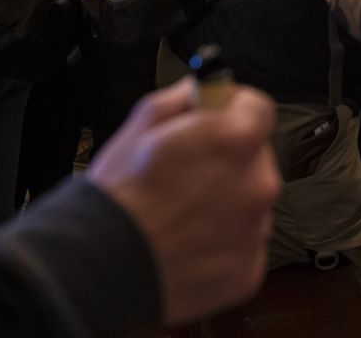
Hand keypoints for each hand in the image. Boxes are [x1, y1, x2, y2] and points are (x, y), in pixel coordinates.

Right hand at [87, 78, 280, 326]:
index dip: (233, 109)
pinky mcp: (248, 271)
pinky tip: (187, 245)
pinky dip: (222, 245)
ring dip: (227, 204)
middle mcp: (257, 184)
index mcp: (234, 141)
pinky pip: (243, 246)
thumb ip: (183, 98)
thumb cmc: (119, 195)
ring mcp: (255, 231)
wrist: (103, 268)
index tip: (214, 118)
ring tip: (181, 216)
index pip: (258, 109)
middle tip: (187, 175)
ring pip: (250, 205)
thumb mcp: (141, 124)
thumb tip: (201, 90)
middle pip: (255, 159)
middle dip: (228, 161)